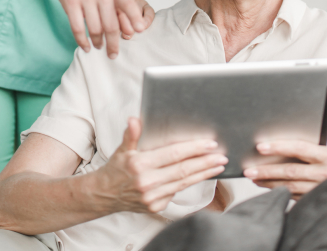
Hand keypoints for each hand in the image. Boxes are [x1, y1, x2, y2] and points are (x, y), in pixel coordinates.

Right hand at [53, 0, 149, 58]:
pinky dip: (82, 41)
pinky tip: (86, 46)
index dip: (135, 19)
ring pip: (95, 29)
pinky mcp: (71, 3)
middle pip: (111, 25)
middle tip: (113, 54)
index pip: (129, 5)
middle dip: (113, 44)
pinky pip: (78, 28)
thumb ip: (123, 4)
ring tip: (99, 46)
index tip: (139, 31)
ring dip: (98, 42)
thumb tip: (134, 28)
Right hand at [96, 118, 227, 214]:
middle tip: (221, 155)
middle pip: (183, 170)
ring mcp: (152, 197)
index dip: (193, 149)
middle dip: (205, 162)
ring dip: (203, 174)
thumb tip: (135, 119)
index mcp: (140, 165)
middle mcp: (147, 183)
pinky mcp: (156, 207)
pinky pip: (178, 192)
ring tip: (218, 165)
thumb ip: (131, 134)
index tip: (209, 144)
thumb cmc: (116, 168)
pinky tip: (202, 175)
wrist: (105, 195)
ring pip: (184, 183)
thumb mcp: (121, 149)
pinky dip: (191, 183)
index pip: (173, 154)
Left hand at [243, 140, 326, 199]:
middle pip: (291, 171)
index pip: (299, 148)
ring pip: (290, 187)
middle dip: (267, 171)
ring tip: (254, 178)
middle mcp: (325, 173)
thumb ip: (308, 151)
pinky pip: (295, 196)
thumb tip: (279, 146)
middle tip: (249, 170)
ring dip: (270, 183)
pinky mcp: (318, 201)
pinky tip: (269, 188)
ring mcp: (321, 190)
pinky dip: (280, 192)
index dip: (279, 147)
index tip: (261, 147)